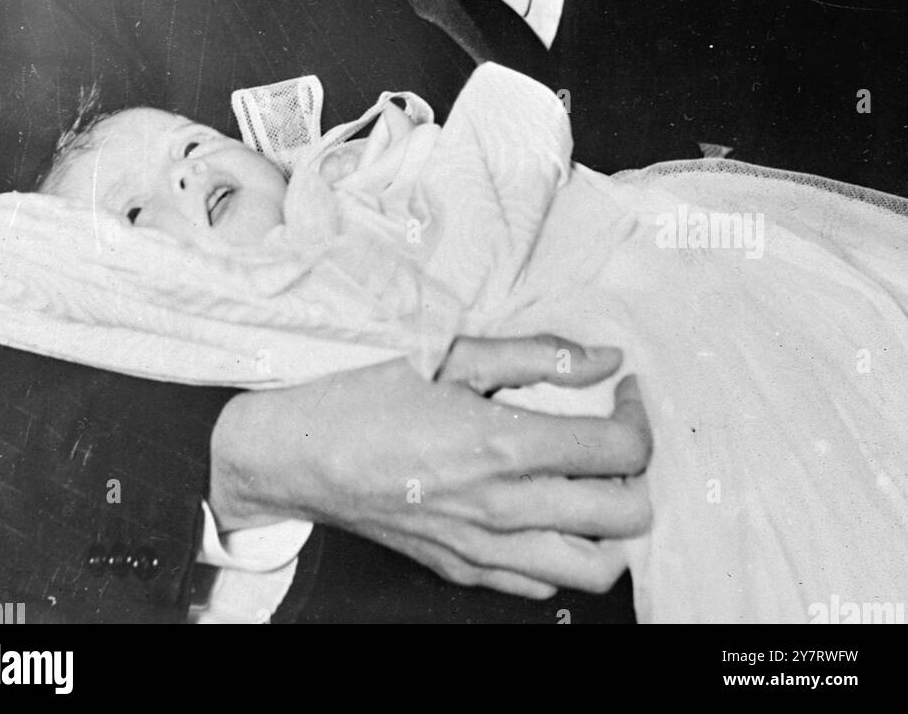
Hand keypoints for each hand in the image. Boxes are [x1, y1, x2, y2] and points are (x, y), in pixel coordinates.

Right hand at [209, 336, 650, 598]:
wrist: (299, 456)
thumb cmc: (369, 395)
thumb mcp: (451, 354)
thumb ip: (539, 356)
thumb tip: (606, 358)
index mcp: (505, 445)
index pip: (621, 450)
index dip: (640, 415)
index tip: (625, 389)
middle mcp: (506, 509)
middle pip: (627, 516)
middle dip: (639, 472)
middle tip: (616, 436)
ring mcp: (486, 550)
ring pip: (596, 568)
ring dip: (612, 526)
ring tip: (593, 484)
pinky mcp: (464, 571)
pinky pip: (543, 584)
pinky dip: (565, 553)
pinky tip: (547, 511)